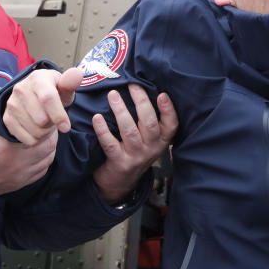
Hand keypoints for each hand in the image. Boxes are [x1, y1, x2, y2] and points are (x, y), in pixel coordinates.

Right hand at [0, 98, 57, 200]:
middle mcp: (17, 164)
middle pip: (49, 146)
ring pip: (46, 160)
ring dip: (46, 149)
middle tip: (43, 126)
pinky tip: (32, 154)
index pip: (44, 131)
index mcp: (10, 145)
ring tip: (38, 139)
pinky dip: (40, 162)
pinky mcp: (15, 185)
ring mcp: (18, 177)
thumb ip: (3, 107)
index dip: (46, 122)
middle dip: (49, 134)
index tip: (43, 116)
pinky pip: (38, 173)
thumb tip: (17, 97)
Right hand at [3, 68, 82, 143]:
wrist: (32, 97)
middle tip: (53, 118)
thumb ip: (70, 83)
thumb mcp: (64, 87)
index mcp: (38, 78)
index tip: (66, 127)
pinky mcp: (7, 118)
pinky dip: (35, 139)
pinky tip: (36, 128)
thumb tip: (77, 74)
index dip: (58, 115)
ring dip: (45, 133)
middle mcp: (21, 89)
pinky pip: (26, 139)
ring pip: (35, 131)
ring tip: (46, 122)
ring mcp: (12, 104)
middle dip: (52, 124)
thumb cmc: (53, 92)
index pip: (48, 98)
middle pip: (41, 120)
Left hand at [92, 84, 178, 204]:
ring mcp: (136, 157)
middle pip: (149, 123)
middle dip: (141, 102)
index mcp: (161, 141)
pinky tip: (97, 118)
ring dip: (121, 111)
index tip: (162, 94)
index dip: (168, 110)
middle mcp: (151, 149)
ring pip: (130, 131)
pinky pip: (110, 144)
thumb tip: (141, 89)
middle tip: (132, 85)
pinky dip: (103, 130)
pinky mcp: (119, 163)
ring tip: (113, 95)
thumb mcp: (148, 140)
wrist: (119, 183)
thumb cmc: (133, 152)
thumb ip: (148, 121)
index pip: (171, 125)